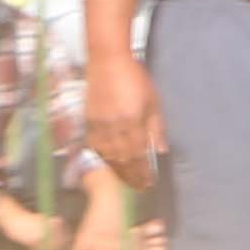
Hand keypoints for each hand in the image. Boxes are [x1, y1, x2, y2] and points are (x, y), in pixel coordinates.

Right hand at [84, 58, 163, 182]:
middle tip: (138, 187)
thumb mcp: (152, 101)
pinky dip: (103, 157)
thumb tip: (161, 149)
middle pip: (123, 160)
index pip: (139, 155)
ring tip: (125, 179)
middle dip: (131, 176)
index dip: (143, 172)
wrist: (107, 61)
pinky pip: (96, 146)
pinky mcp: (89, 122)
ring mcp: (99, 127)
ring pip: (108, 156)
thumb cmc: (134, 78)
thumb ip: (156, 127)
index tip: (148, 183)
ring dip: (117, 170)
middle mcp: (114, 129)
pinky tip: (109, 162)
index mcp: (132, 123)